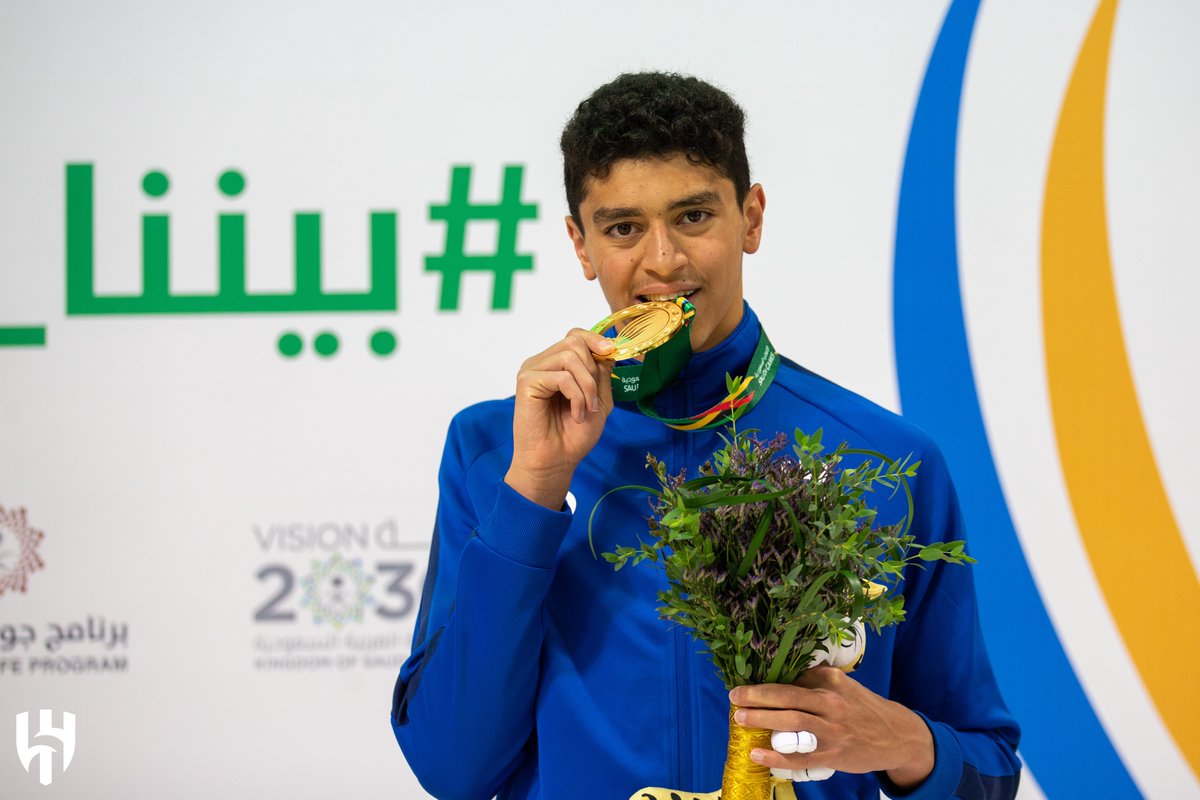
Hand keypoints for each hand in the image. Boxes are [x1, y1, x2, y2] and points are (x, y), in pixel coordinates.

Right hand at [504, 329, 614, 508]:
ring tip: (586, 410)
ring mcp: (532, 370)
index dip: (595, 340)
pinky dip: (576, 395)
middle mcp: (542, 363)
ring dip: (586, 385)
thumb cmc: (573, 436)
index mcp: (556, 365)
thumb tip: (607, 349)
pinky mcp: (526, 381)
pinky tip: (576, 414)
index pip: (575, 336)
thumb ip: (601, 374)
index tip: (610, 352)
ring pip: (569, 356)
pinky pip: (562, 376)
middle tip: (594, 400)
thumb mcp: (599, 401)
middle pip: (574, 342)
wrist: (556, 461)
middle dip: (593, 370)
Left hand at [728, 667, 934, 788]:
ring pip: (792, 723)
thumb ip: (814, 681)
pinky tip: (757, 753)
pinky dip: (776, 756)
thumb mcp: (842, 686)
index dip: (765, 681)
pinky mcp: (832, 755)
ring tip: (740, 719)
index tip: (744, 681)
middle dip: (757, 697)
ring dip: (762, 720)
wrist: (896, 736)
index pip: (793, 677)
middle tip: (734, 697)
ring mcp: (832, 730)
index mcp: (831, 681)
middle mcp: (831, 703)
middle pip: (788, 697)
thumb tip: (777, 679)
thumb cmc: (861, 708)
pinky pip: (799, 757)